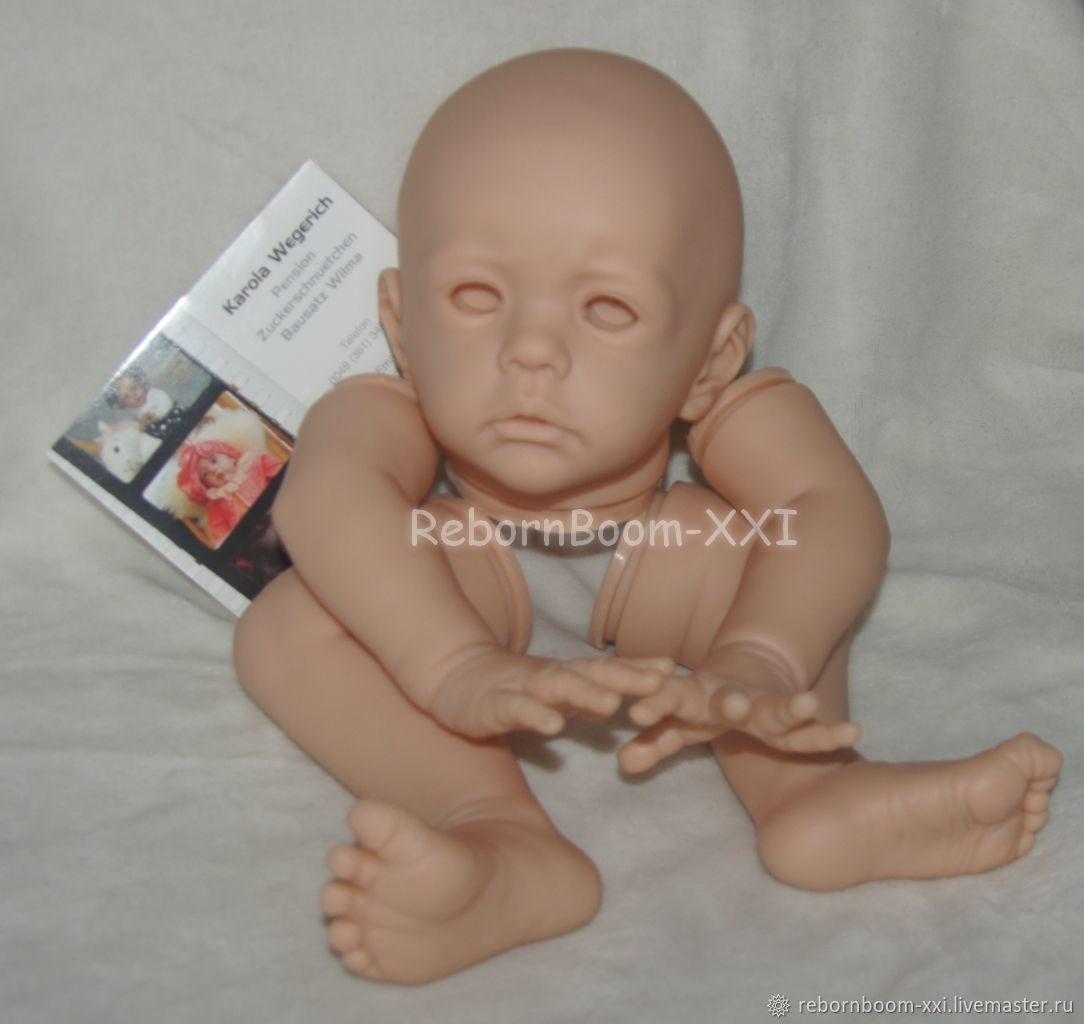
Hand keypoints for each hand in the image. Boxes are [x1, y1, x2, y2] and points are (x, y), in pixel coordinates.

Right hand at [427, 647, 674, 738]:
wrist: (455, 677)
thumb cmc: (513, 688)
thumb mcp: (557, 692)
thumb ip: (589, 695)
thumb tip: (629, 700)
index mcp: (568, 674)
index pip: (608, 669)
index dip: (639, 669)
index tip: (673, 669)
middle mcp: (550, 676)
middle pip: (591, 672)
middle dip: (625, 677)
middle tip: (659, 682)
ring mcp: (523, 688)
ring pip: (557, 686)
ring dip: (584, 693)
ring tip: (610, 705)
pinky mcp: (496, 705)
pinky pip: (517, 710)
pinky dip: (536, 715)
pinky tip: (553, 726)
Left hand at [618, 645, 859, 773]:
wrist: (752, 667)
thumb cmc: (704, 705)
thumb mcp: (677, 723)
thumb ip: (653, 743)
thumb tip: (622, 766)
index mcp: (694, 697)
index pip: (669, 700)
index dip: (654, 706)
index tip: (636, 714)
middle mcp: (730, 697)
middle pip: (729, 700)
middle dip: (732, 701)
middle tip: (734, 703)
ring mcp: (764, 706)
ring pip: (778, 708)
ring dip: (791, 707)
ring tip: (810, 704)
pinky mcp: (792, 717)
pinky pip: (812, 730)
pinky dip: (830, 732)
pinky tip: (854, 733)